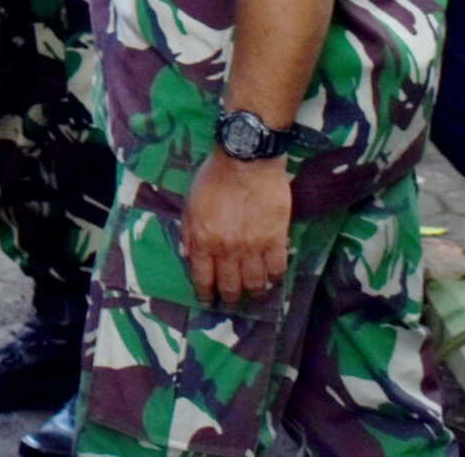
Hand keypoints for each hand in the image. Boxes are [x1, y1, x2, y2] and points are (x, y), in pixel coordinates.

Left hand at [181, 151, 292, 304]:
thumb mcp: (189, 204)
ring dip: (254, 294)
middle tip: (232, 303)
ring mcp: (253, 248)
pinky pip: (277, 269)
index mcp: (202, 241)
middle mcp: (227, 251)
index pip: (203, 279)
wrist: (246, 161)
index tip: (208, 301)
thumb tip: (187, 256)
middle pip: (230, 287)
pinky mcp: (276, 241)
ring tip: (255, 297)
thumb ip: (188, 232)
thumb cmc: (213, 178)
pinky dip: (275, 278)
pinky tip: (273, 280)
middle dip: (230, 299)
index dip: (206, 294)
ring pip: (255, 284)